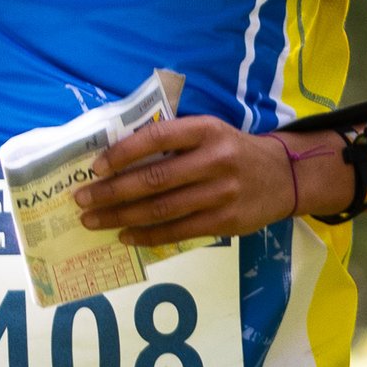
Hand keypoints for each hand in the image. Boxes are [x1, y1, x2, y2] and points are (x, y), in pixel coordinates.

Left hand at [75, 113, 339, 240]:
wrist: (284, 177)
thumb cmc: (232, 151)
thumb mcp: (209, 132)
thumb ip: (172, 141)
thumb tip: (116, 158)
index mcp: (206, 130)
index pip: (156, 138)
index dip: (122, 153)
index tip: (95, 167)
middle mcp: (215, 161)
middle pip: (154, 179)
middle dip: (111, 192)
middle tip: (81, 200)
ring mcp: (221, 194)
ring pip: (162, 209)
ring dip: (121, 217)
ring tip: (94, 221)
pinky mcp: (225, 222)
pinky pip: (178, 231)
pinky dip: (147, 235)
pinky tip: (125, 236)